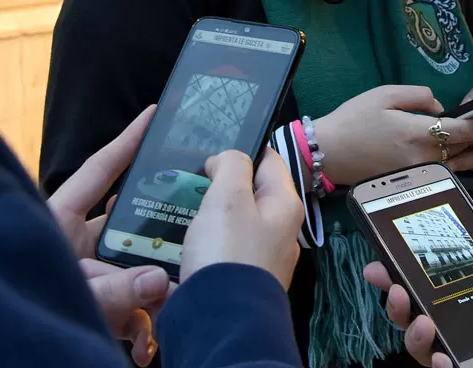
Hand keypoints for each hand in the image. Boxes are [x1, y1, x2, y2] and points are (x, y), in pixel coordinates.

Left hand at [46, 106, 170, 364]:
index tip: (154, 114)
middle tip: (189, 230)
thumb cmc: (17, 308)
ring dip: (152, 295)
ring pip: (134, 268)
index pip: (100, 169)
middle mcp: (76, 243)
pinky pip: (128, 308)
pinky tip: (144, 351)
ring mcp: (87, 273)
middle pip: (128, 224)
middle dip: (158, 236)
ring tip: (166, 311)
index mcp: (59, 220)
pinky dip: (141, 328)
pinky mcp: (94, 304)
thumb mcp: (74, 298)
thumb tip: (160, 280)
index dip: (128, 140)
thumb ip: (115, 290)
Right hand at [180, 148, 303, 290]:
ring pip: (237, 220)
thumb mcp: (228, 197)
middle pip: (252, 191)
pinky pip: (227, 246)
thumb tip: (227, 160)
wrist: (222, 320)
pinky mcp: (245, 276)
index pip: (269, 159)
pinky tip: (189, 241)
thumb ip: (231, 165)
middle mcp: (282, 229)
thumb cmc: (228, 252)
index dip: (240, 151)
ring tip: (186, 211)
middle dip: (223, 185)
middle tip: (193, 183)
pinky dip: (209, 239)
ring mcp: (265, 256)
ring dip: (213, 213)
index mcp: (286, 204)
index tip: (211, 156)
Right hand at [311, 85, 472, 184]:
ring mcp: (425, 174)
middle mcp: (428, 159)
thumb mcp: (384, 95)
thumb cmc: (353, 121)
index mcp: (421, 136)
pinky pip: (455, 170)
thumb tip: (440, 107)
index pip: (469, 130)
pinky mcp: (419, 180)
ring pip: (469, 163)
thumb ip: (419, 96)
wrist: (329, 155)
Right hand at [365, 202, 472, 367]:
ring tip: (421, 316)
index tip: (382, 257)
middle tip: (394, 285)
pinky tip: (441, 353)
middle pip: (422, 316)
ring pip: (428, 350)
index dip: (406, 272)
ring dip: (412, 332)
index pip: (438, 283)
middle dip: (397, 301)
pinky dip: (440, 365)